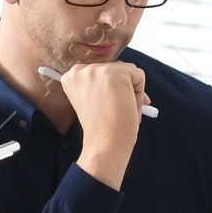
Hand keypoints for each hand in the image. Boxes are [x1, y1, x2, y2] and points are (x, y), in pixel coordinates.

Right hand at [60, 61, 149, 189]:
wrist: (104, 143)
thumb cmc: (101, 128)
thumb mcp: (93, 100)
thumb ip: (102, 86)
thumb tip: (133, 81)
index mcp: (71, 77)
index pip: (101, 72)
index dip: (110, 89)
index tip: (106, 105)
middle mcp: (80, 70)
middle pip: (115, 69)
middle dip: (122, 88)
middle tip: (117, 109)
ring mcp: (97, 70)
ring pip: (128, 72)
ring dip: (131, 91)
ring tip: (120, 109)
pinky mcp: (114, 72)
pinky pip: (139, 75)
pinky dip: (139, 93)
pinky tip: (126, 106)